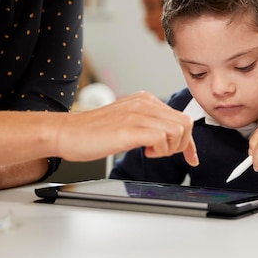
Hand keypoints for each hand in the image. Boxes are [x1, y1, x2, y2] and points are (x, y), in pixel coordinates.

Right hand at [57, 91, 198, 165]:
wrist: (66, 132)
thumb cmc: (92, 132)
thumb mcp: (126, 121)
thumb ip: (147, 124)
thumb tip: (167, 138)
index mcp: (145, 100)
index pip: (181, 118)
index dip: (189, 142)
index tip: (191, 158)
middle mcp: (144, 103)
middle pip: (185, 123)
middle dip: (181, 145)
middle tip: (161, 153)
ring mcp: (137, 114)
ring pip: (178, 130)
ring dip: (170, 148)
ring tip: (150, 152)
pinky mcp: (129, 128)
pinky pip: (162, 138)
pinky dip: (159, 150)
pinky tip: (144, 152)